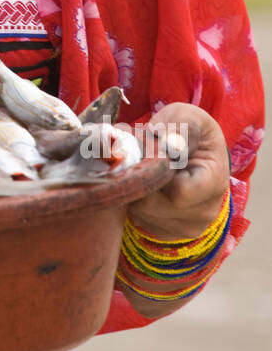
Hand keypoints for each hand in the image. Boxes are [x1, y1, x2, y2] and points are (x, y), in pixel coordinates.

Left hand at [119, 102, 229, 242]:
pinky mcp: (168, 233)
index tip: (152, 152)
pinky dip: (135, 200)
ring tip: (145, 169)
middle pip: (154, 204)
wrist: (191, 150)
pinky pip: (138, 218)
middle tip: (139, 156)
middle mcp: (205, 212)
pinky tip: (146, 184)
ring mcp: (187, 227)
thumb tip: (171, 145)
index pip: (180, 192)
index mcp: (215, 183)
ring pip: (141, 211)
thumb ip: (180, 127)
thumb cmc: (188, 130)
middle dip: (140, 178)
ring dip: (135, 188)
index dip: (158, 172)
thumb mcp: (187, 118)